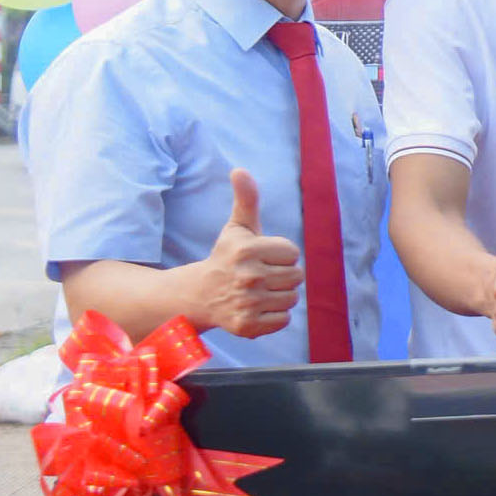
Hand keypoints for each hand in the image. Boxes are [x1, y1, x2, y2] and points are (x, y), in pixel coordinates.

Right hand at [200, 170, 302, 337]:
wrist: (199, 295)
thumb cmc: (226, 257)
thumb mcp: (237, 228)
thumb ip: (246, 199)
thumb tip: (239, 170)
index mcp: (249, 250)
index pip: (293, 253)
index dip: (281, 255)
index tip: (261, 257)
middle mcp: (248, 277)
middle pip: (296, 277)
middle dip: (282, 275)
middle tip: (259, 276)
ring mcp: (248, 303)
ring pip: (292, 298)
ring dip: (279, 296)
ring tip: (257, 291)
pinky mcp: (248, 325)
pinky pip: (284, 320)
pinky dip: (274, 316)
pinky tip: (255, 308)